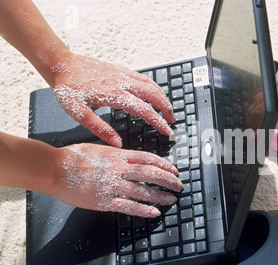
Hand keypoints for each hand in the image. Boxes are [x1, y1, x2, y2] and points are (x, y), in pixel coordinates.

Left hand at [51, 52, 174, 146]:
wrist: (60, 64)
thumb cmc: (67, 88)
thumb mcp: (79, 114)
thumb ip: (100, 129)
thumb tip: (118, 142)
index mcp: (114, 95)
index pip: (144, 110)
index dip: (158, 122)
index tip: (167, 131)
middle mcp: (122, 83)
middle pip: (153, 95)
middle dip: (166, 109)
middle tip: (172, 121)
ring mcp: (122, 75)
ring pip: (151, 85)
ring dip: (162, 97)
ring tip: (168, 109)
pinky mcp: (120, 70)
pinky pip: (143, 77)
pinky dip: (154, 86)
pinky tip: (155, 93)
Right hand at [52, 143, 182, 216]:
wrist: (54, 169)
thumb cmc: (73, 157)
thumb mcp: (99, 148)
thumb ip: (116, 153)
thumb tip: (130, 156)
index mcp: (118, 155)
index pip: (148, 159)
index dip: (164, 165)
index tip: (174, 169)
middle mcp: (119, 169)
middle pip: (151, 174)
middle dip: (168, 180)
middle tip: (179, 185)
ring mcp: (113, 186)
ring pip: (143, 191)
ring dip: (161, 195)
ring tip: (172, 199)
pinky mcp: (104, 201)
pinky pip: (129, 206)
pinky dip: (143, 210)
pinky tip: (154, 212)